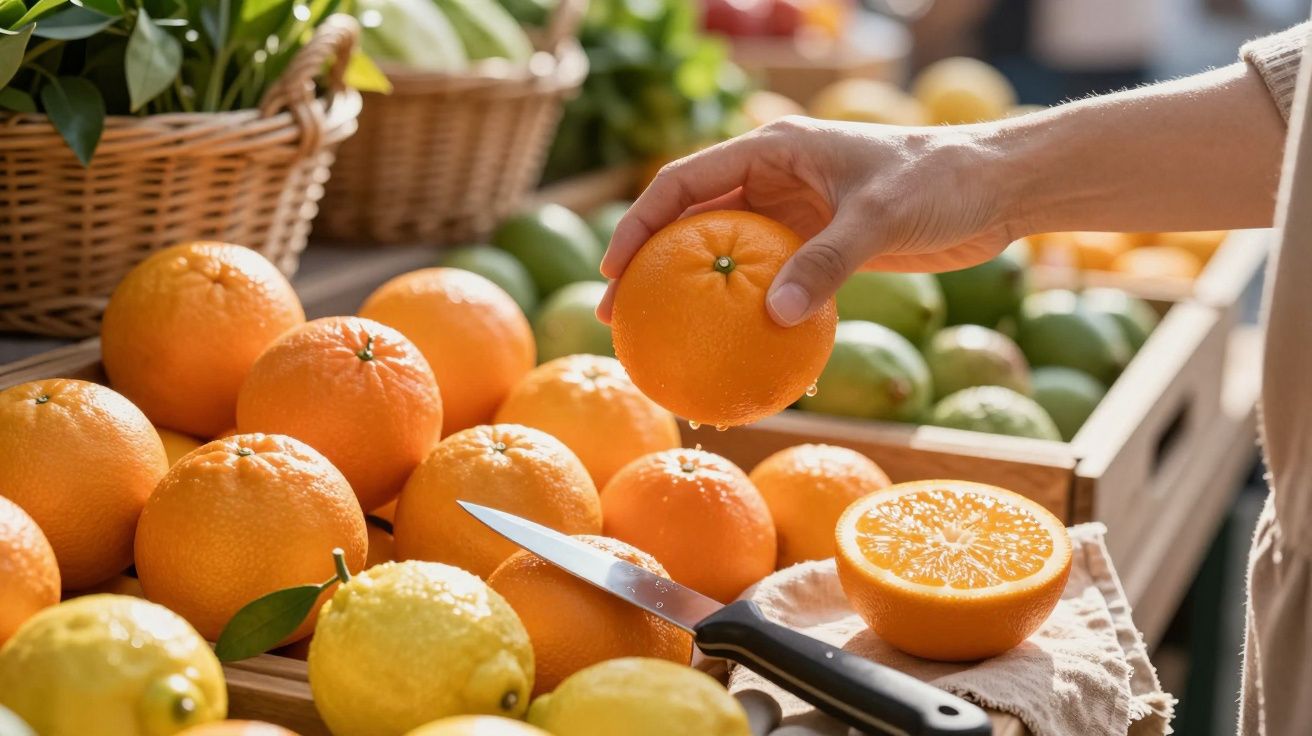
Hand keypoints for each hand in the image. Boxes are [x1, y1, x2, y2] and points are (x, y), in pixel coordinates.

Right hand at [597, 116, 1023, 326]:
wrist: (994, 187)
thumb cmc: (940, 182)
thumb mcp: (880, 216)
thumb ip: (827, 263)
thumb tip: (774, 318)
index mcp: (773, 148)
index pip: (685, 180)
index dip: (641, 222)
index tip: (615, 268)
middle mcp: (774, 177)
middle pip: (691, 220)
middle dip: (649, 263)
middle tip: (617, 315)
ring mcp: (794, 213)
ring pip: (724, 252)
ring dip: (691, 291)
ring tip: (658, 338)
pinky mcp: (819, 245)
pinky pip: (766, 279)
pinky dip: (743, 308)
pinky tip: (730, 346)